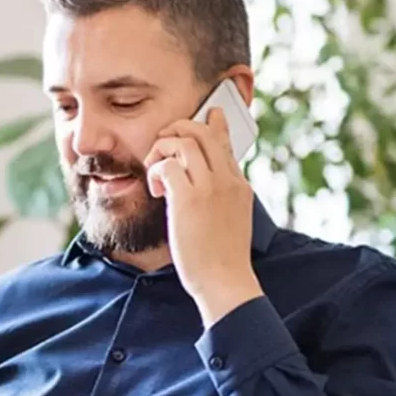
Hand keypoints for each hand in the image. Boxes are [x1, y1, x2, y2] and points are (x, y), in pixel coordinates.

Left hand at [145, 107, 263, 326]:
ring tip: (155, 170)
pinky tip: (156, 190)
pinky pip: (168, 165)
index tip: (211, 113)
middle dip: (178, 129)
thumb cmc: (223, 258)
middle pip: (203, 132)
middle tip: (163, 142)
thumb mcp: (232, 220)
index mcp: (239, 185)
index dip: (214, 125)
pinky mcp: (189, 200)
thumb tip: (207, 187)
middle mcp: (227, 180)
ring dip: (162, 149)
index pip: (225, 143)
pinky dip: (156, 171)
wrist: (225, 282)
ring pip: (184, 142)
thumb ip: (223, 197)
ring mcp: (209, 188)